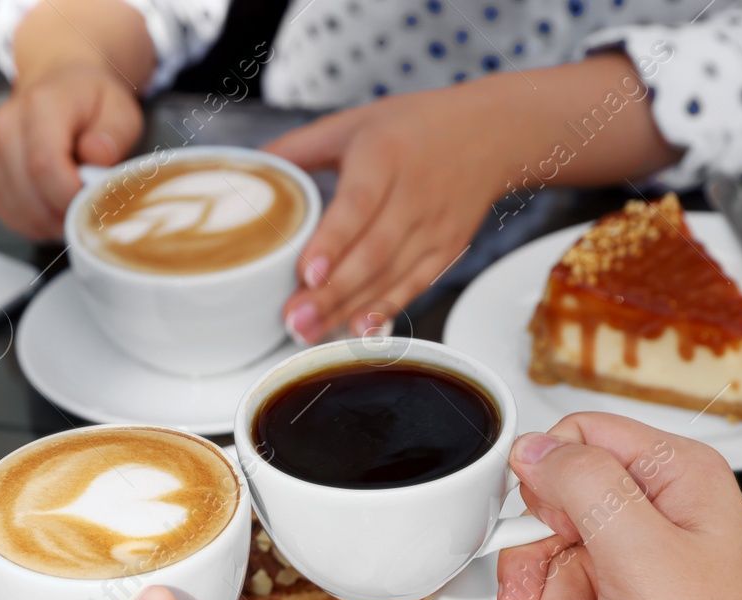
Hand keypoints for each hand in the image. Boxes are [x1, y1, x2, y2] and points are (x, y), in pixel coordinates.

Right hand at [0, 63, 142, 239]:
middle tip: (89, 207)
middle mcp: (5, 126)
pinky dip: (35, 222)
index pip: (45, 165)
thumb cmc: (89, 103)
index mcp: (40, 105)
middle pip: (30, 195)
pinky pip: (8, 215)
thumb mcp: (119, 109)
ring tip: (73, 203)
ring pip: (19, 212)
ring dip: (52, 222)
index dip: (71, 196)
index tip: (94, 202)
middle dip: (66, 214)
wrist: (58, 88)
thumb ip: (114, 133)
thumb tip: (98, 156)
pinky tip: (53, 205)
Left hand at [266, 55, 679, 341]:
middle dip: (332, 293)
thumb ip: (299, 148)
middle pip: (372, 253)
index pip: (357, 206)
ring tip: (309, 334)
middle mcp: (413, 195)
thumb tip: (249, 170)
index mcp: (384, 157)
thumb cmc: (413, 128)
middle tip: (294, 320)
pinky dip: (386, 311)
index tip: (305, 273)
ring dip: (350, 310)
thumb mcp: (354, 123)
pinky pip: (414, 287)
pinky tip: (358, 332)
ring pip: (391, 277)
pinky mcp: (447, 250)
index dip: (332, 243)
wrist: (491, 134)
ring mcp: (434, 227)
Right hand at [494, 414, 741, 599]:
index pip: (579, 439)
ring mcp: (645, 572)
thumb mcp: (641, 554)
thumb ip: (581, 486)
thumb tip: (532, 450)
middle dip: (545, 572)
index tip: (541, 526)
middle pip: (555, 514)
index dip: (546, 482)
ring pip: (557, 577)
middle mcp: (661, 518)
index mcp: (675, 478)